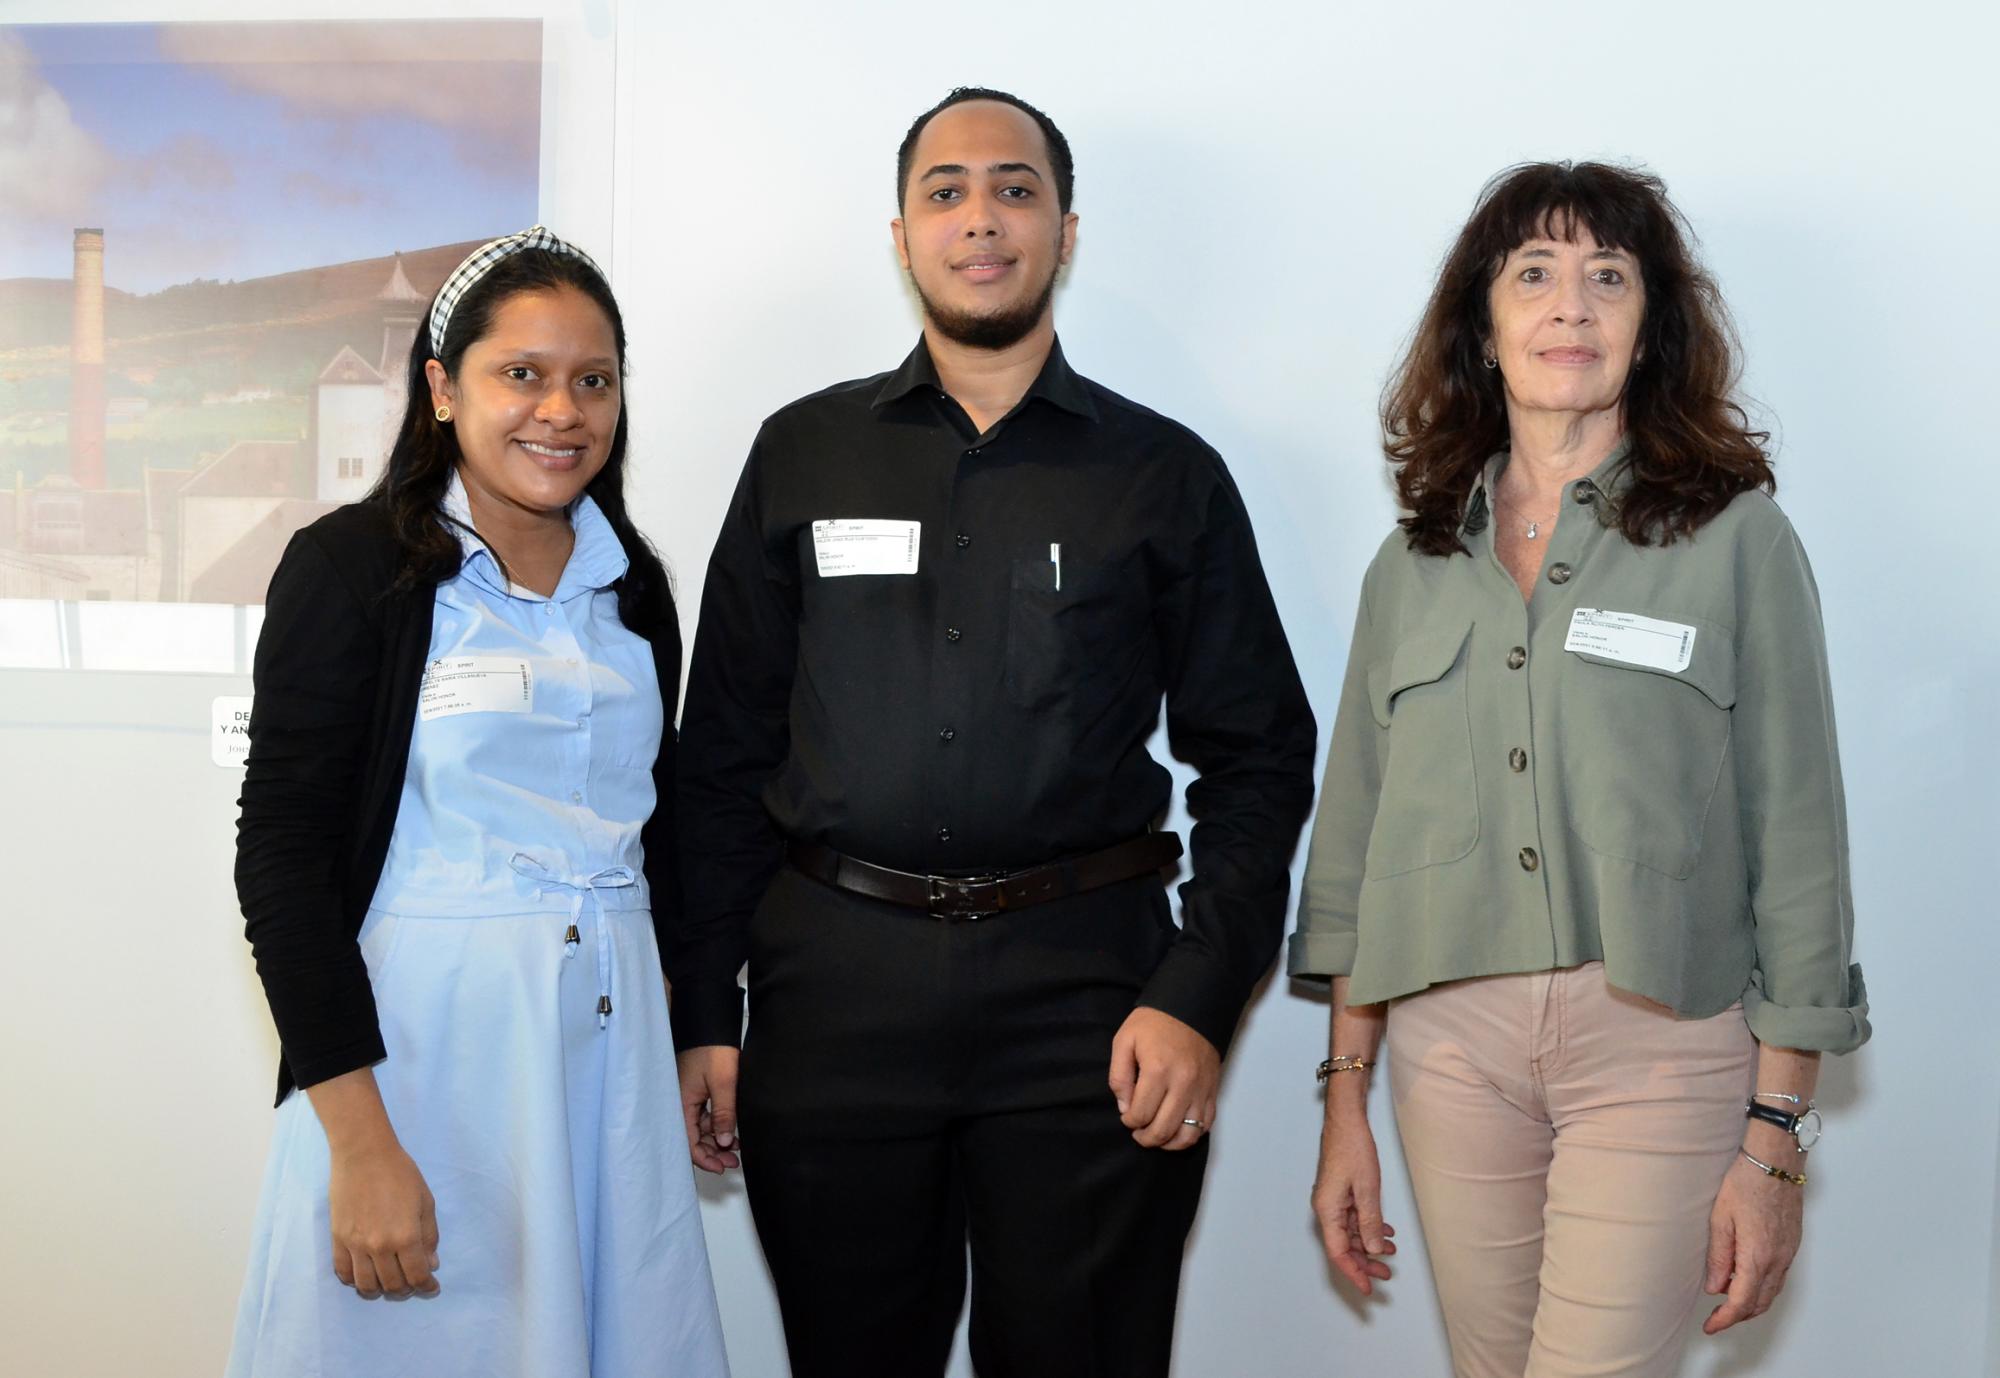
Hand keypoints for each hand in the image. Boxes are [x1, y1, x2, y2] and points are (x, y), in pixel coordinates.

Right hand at [327, 1138, 438, 1299]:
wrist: (364, 1155)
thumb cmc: (401, 1174)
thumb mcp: (426, 1202)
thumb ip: (429, 1236)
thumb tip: (430, 1264)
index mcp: (406, 1236)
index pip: (417, 1275)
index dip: (426, 1286)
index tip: (431, 1288)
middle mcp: (380, 1247)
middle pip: (392, 1284)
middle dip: (406, 1289)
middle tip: (411, 1282)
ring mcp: (356, 1245)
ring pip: (366, 1285)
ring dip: (380, 1290)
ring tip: (388, 1282)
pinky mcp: (337, 1240)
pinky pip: (343, 1272)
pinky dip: (354, 1281)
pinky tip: (365, 1275)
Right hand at [677, 1045, 740, 1172]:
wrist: (710, 1024)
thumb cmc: (713, 1050)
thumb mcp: (723, 1084)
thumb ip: (724, 1114)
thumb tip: (726, 1142)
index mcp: (681, 1104)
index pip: (688, 1142)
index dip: (704, 1158)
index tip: (722, 1167)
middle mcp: (681, 1104)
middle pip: (693, 1138)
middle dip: (712, 1152)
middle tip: (733, 1162)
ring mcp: (688, 1098)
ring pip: (700, 1129)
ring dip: (716, 1140)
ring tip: (736, 1149)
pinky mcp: (696, 1091)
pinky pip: (703, 1117)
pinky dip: (716, 1126)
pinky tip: (731, 1131)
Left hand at [1107, 1006, 1220, 1149]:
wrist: (1192, 1007)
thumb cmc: (1153, 1023)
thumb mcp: (1124, 1041)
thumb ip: (1119, 1077)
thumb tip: (1125, 1107)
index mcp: (1157, 1070)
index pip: (1141, 1114)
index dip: (1129, 1121)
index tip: (1126, 1115)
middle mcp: (1183, 1084)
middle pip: (1163, 1130)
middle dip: (1145, 1138)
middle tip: (1137, 1131)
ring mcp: (1201, 1090)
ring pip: (1187, 1134)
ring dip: (1169, 1142)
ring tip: (1157, 1136)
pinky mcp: (1212, 1091)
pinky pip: (1205, 1125)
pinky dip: (1190, 1135)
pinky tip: (1177, 1130)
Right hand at [1311, 1108, 1395, 1294]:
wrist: (1347, 1120)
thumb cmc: (1352, 1148)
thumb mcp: (1366, 1189)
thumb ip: (1370, 1222)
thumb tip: (1373, 1249)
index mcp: (1327, 1210)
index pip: (1338, 1251)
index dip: (1353, 1272)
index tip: (1367, 1288)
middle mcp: (1326, 1208)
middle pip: (1343, 1245)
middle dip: (1365, 1261)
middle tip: (1386, 1273)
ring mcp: (1332, 1200)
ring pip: (1349, 1232)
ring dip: (1369, 1243)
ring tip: (1391, 1251)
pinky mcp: (1340, 1191)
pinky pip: (1353, 1217)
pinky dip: (1368, 1226)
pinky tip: (1385, 1230)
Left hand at [1703, 1151, 1803, 1332]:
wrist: (1776, 1162)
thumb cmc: (1746, 1183)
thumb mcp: (1720, 1218)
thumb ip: (1718, 1257)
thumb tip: (1713, 1287)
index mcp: (1758, 1256)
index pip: (1741, 1302)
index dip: (1725, 1319)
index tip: (1710, 1326)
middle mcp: (1778, 1260)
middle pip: (1759, 1303)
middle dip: (1737, 1316)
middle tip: (1715, 1318)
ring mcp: (1789, 1254)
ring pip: (1771, 1293)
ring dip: (1750, 1304)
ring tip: (1726, 1302)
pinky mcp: (1792, 1245)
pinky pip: (1779, 1279)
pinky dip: (1762, 1288)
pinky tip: (1745, 1280)